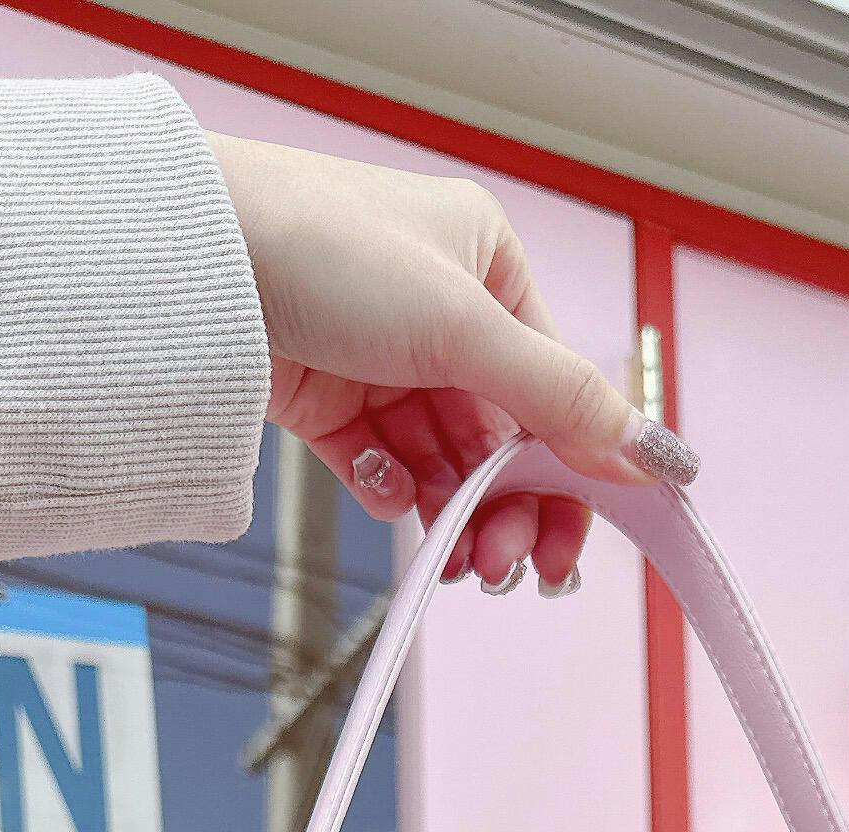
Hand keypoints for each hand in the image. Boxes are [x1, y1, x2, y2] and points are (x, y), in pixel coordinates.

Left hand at [208, 136, 697, 590]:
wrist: (192, 261)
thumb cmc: (323, 250)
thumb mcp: (464, 325)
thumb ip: (561, 398)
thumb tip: (656, 455)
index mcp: (486, 264)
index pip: (553, 387)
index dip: (571, 469)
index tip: (576, 539)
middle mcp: (439, 309)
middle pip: (503, 435)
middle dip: (512, 504)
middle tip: (511, 564)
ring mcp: (382, 356)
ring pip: (447, 460)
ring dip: (460, 513)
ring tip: (461, 556)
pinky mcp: (327, 397)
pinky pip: (384, 464)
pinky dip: (396, 490)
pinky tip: (392, 494)